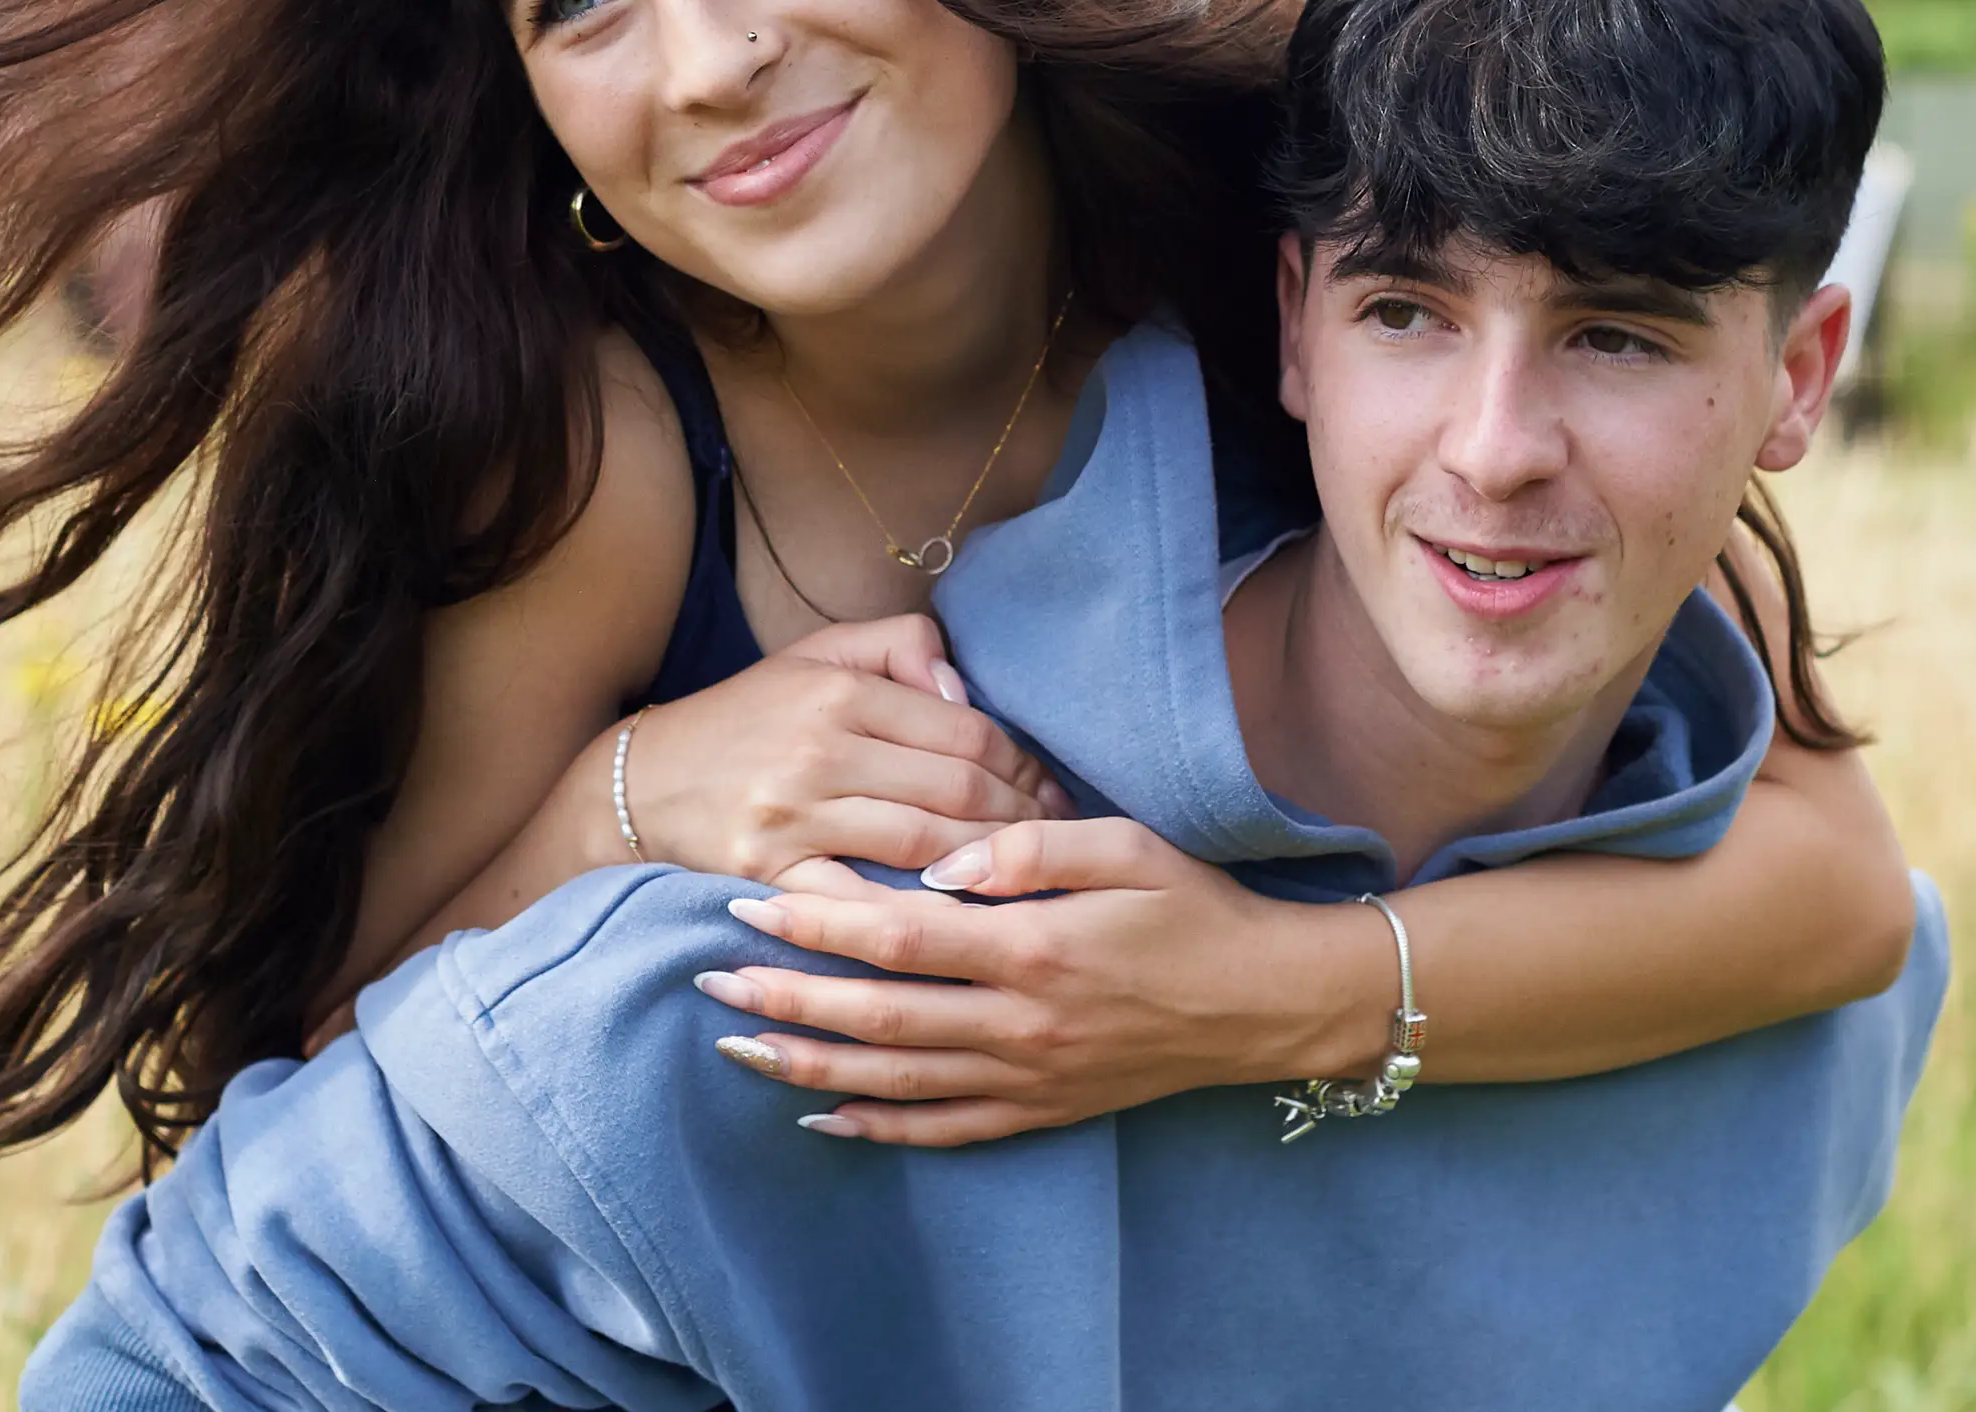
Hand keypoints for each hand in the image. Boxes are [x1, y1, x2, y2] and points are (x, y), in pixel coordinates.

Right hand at [618, 615, 1071, 884]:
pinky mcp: (770, 878)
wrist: (639, 786)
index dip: (1025, 766)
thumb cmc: (747, 720)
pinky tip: (964, 926)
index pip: (966, 729)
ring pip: (925, 846)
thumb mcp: (816, 654)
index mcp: (839, 691)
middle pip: (957, 789)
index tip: (1054, 794)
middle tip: (1060, 845)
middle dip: (1023, 820)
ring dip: (990, 869)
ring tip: (1031, 883)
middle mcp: (819, 751)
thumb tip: (965, 689)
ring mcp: (793, 819)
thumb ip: (899, 647)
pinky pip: (863, 903)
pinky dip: (919, 917)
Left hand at [691, 818, 1395, 1145]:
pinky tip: (821, 1118)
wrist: (1265, 1002)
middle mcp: (1022, 1024)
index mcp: (1036, 948)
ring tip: (736, 1048)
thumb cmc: (1194, 907)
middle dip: (786, 1001)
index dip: (817, 922)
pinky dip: (879, 1128)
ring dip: (809, 1068)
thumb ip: (1026, 846)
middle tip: (710, 981)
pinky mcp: (1043, 1109)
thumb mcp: (1125, 845)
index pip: (899, 938)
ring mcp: (1030, 1077)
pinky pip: (946, 1130)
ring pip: (897, 1081)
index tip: (750, 902)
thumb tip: (938, 859)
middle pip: (878, 1018)